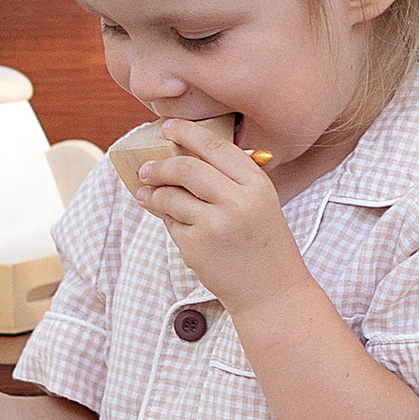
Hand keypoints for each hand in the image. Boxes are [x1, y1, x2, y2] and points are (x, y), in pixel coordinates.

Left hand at [130, 118, 301, 313]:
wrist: (272, 292)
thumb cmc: (264, 244)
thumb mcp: (261, 203)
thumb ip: (231, 179)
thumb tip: (184, 155)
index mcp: (256, 184)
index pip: (215, 145)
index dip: (187, 132)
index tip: (168, 127)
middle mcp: (237, 201)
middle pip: (186, 168)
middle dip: (160, 166)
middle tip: (146, 169)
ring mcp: (215, 224)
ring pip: (170, 196)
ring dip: (153, 194)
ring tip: (147, 195)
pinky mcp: (196, 247)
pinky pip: (171, 224)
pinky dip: (168, 221)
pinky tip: (176, 226)